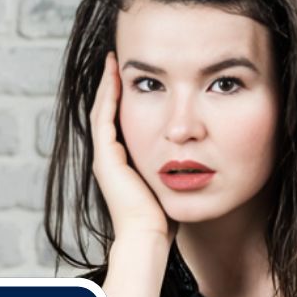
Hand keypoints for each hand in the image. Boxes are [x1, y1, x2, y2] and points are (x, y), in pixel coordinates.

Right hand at [89, 50, 177, 243]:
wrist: (149, 236)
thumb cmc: (164, 218)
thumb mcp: (170, 184)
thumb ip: (174, 167)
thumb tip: (194, 154)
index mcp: (121, 164)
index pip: (119, 122)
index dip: (123, 99)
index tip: (134, 76)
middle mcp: (108, 158)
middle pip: (106, 113)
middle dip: (113, 86)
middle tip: (118, 60)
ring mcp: (103, 158)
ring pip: (102, 111)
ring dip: (109, 85)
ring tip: (115, 62)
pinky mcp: (105, 158)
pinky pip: (105, 118)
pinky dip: (110, 96)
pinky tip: (118, 76)